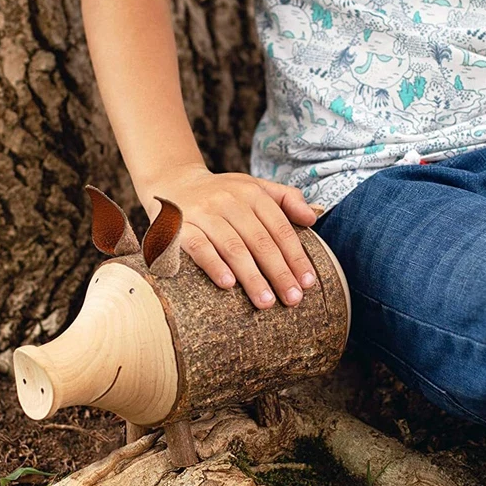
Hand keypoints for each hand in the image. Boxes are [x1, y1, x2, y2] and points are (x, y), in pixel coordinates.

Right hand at [140, 162, 317, 309]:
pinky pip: (199, 247)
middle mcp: (229, 200)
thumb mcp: (254, 187)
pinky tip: (228, 285)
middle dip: (279, 272)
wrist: (172, 183)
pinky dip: (214, 265)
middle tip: (293, 299)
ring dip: (252, 276)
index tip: (308, 282)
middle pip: (260, 240)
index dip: (296, 255)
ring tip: (266, 301)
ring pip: (233, 247)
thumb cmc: (222, 193)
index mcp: (251, 192)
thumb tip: (313, 216)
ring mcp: (204, 213)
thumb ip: (286, 198)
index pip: (279, 227)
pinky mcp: (180, 227)